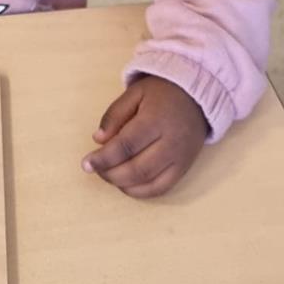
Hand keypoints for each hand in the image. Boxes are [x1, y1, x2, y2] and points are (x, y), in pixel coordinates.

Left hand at [82, 75, 207, 197]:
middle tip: (95, 169)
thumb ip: (114, 115)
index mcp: (156, 120)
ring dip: (123, 184)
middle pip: (137, 169)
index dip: (103, 158)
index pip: (126, 146)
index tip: (86, 163)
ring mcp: (180, 158)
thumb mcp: (135, 93)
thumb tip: (98, 140)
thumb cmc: (162, 92)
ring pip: (149, 182)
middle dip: (110, 174)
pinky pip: (162, 188)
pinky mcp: (185, 168)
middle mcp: (171, 143)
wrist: (197, 96)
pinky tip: (126, 184)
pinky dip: (141, 192)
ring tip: (108, 174)